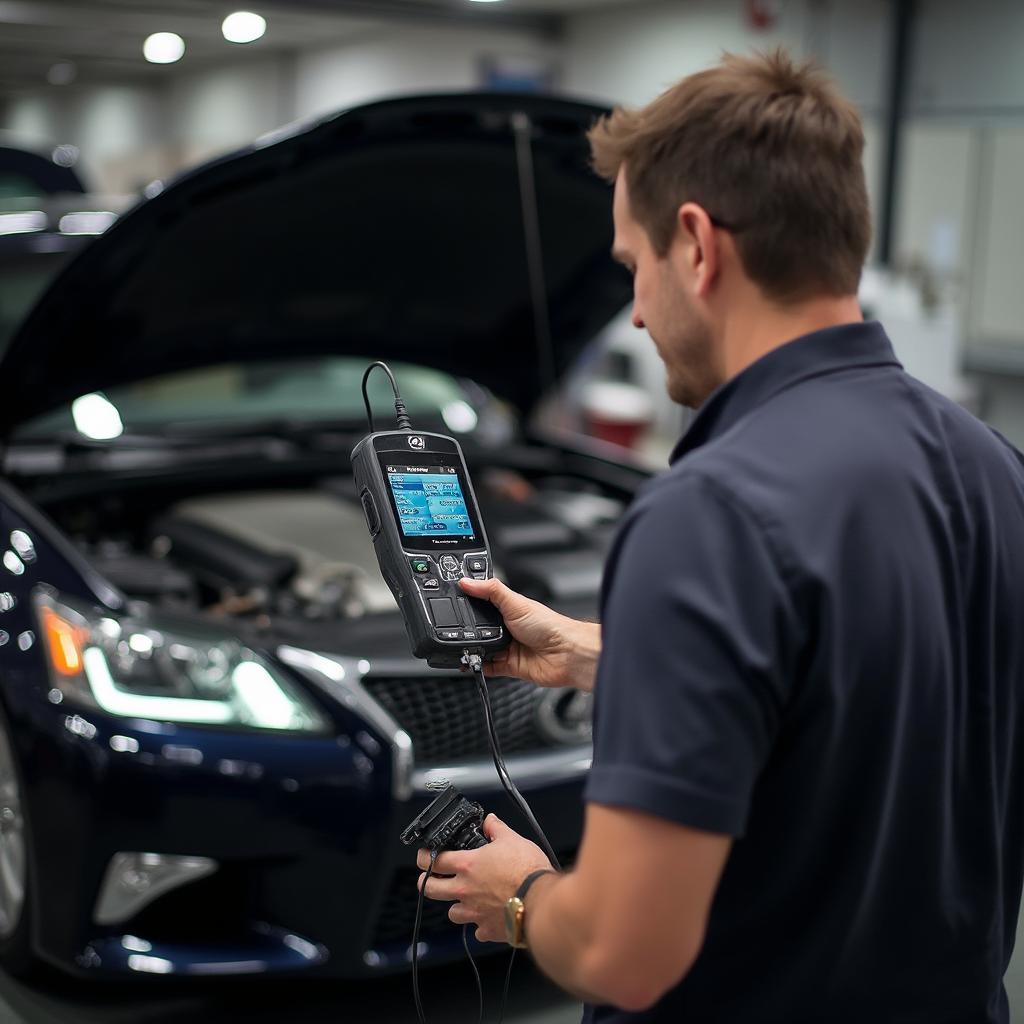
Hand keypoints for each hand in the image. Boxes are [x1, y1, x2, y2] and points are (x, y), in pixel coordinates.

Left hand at [416, 815, 552, 942]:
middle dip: (425, 883)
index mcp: (469, 866)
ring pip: (452, 913)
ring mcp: (474, 912)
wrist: (540, 901)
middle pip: (431, 889)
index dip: (424, 857)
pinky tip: (485, 919)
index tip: (423, 856)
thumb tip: (490, 821)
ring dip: (454, 906)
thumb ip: (496, 828)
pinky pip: (477, 930)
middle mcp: (466, 890)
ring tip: (460, 900)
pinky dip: (479, 925)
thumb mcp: (512, 839)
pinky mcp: (487, 930)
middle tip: (427, 879)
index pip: (436, 861)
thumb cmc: (527, 870)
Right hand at [459, 577, 600, 691]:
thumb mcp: (516, 602)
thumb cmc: (550, 626)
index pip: (483, 603)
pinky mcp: (508, 666)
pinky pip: (487, 667)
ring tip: (462, 646)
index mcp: (509, 609)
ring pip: (481, 648)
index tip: (454, 600)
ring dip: (471, 649)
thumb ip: (490, 591)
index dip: (470, 602)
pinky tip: (470, 662)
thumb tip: (467, 581)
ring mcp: (508, 647)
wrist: (566, 654)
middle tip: (455, 627)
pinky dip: (476, 666)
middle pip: (479, 628)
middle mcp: (508, 628)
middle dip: (468, 629)